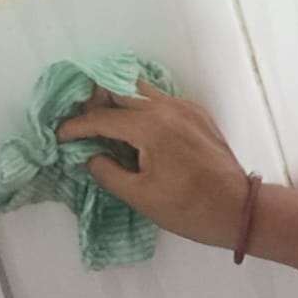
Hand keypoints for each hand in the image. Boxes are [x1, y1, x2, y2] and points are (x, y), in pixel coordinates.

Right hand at [56, 78, 249, 248]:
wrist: (237, 209)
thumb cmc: (187, 208)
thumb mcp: (139, 196)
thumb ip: (107, 171)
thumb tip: (89, 155)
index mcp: (150, 127)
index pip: (101, 118)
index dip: (76, 126)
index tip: (60, 135)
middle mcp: (166, 107)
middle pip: (119, 88)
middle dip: (94, 102)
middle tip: (80, 120)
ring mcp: (184, 106)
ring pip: (140, 88)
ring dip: (117, 99)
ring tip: (104, 121)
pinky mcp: (196, 113)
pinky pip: (159, 98)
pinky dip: (140, 106)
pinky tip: (134, 127)